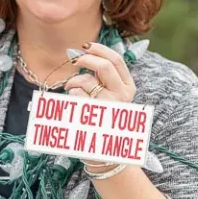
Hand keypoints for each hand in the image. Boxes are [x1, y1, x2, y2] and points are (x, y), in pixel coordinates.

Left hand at [64, 42, 135, 167]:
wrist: (105, 152)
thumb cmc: (103, 119)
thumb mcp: (111, 95)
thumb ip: (102, 76)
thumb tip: (83, 51)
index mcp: (128, 88)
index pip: (117, 60)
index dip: (99, 49)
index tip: (85, 46)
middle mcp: (122, 96)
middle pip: (103, 66)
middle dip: (85, 59)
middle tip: (74, 61)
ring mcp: (108, 106)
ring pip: (85, 81)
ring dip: (72, 82)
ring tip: (70, 90)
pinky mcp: (93, 116)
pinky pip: (74, 96)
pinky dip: (69, 97)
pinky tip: (72, 106)